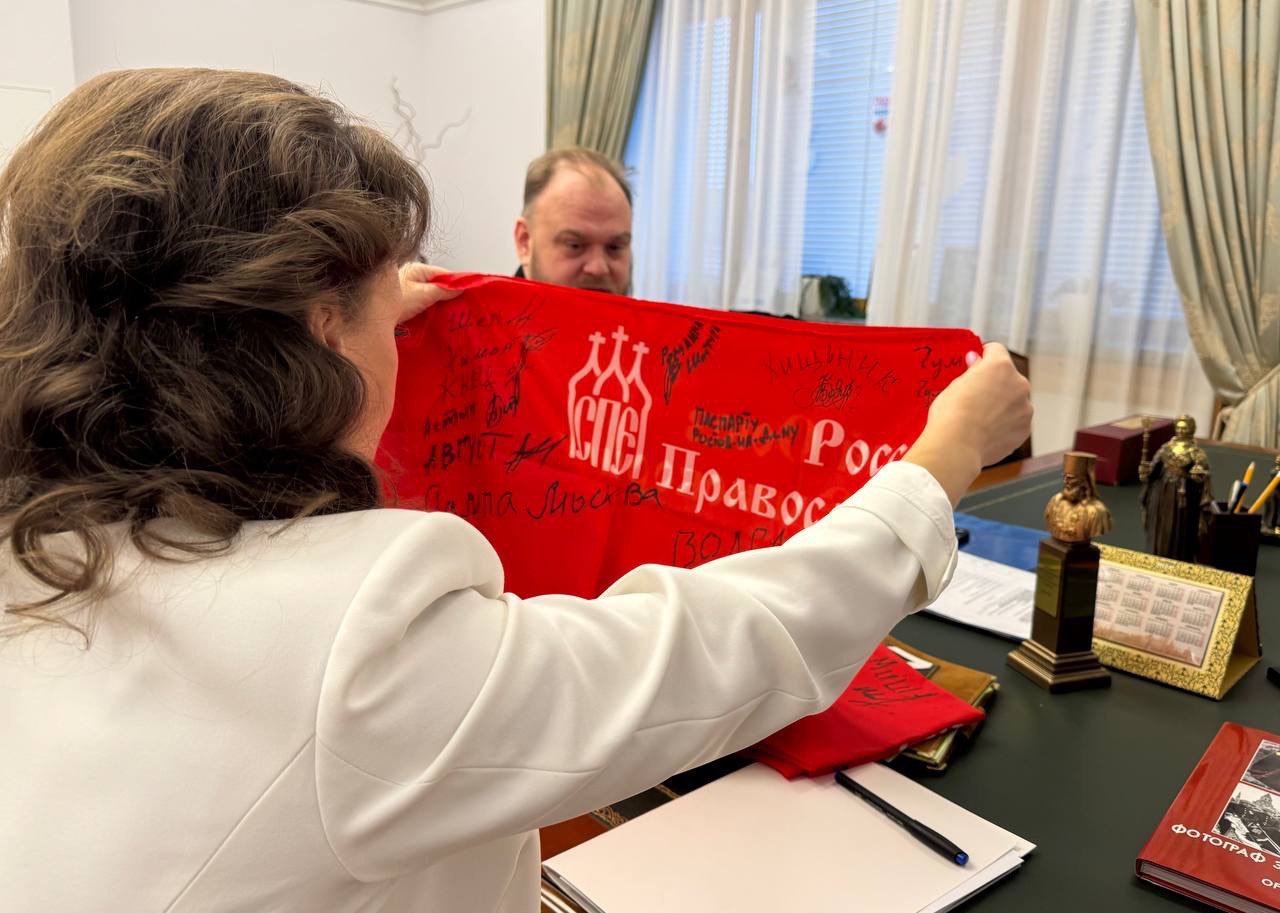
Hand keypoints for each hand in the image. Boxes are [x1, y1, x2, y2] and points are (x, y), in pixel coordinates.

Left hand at [398, 262, 462, 323]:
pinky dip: (432, 310)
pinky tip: (437, 317)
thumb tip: (460, 288)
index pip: (444, 274)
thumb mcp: (424, 294)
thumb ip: (444, 290)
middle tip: (461, 306)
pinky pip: (425, 304)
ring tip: (451, 314)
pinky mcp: (408, 303)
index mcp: (417, 270)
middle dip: (449, 296)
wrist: (376, 318)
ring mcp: (410, 290)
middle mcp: (414, 278)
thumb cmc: (394, 302)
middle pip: (439, 285)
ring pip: (433, 296)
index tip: (468, 293)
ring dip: (440, 304)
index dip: (457, 283)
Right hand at [903, 342, 1032, 504]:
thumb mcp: (955, 384)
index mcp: (1000, 367)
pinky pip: (1015, 422)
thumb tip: (977, 360)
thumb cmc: (950, 413)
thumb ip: (972, 371)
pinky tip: (986, 432)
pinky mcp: (1024, 430)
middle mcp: (1019, 383)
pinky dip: (1005, 425)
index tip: (975, 364)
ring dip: (1003, 405)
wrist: (956, 446)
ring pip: (1014, 401)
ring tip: (980, 419)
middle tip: (975, 396)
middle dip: (996, 383)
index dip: (983, 356)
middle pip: (1008, 377)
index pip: (995, 350)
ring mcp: (1025, 408)